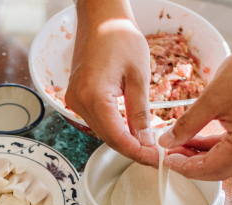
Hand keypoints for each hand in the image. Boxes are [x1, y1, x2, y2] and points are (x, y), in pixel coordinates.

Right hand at [66, 1, 156, 164]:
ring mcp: (75, 100)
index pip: (117, 138)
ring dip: (124, 141)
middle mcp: (79, 102)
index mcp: (94, 97)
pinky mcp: (76, 97)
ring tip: (148, 146)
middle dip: (133, 150)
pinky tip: (131, 132)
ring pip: (102, 132)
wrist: (100, 16)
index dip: (138, 153)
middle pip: (108, 138)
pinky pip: (97, 120)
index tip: (156, 160)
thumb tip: (145, 142)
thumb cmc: (120, 37)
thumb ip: (140, 113)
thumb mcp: (139, 76)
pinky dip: (114, 129)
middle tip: (156, 157)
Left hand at [156, 33, 231, 181]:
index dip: (185, 166)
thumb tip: (166, 142)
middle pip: (220, 171)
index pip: (211, 167)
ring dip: (204, 158)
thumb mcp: (211, 97)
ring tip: (180, 146)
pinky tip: (197, 140)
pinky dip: (218, 150)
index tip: (166, 159)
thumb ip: (187, 124)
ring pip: (228, 164)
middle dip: (193, 165)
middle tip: (170, 155)